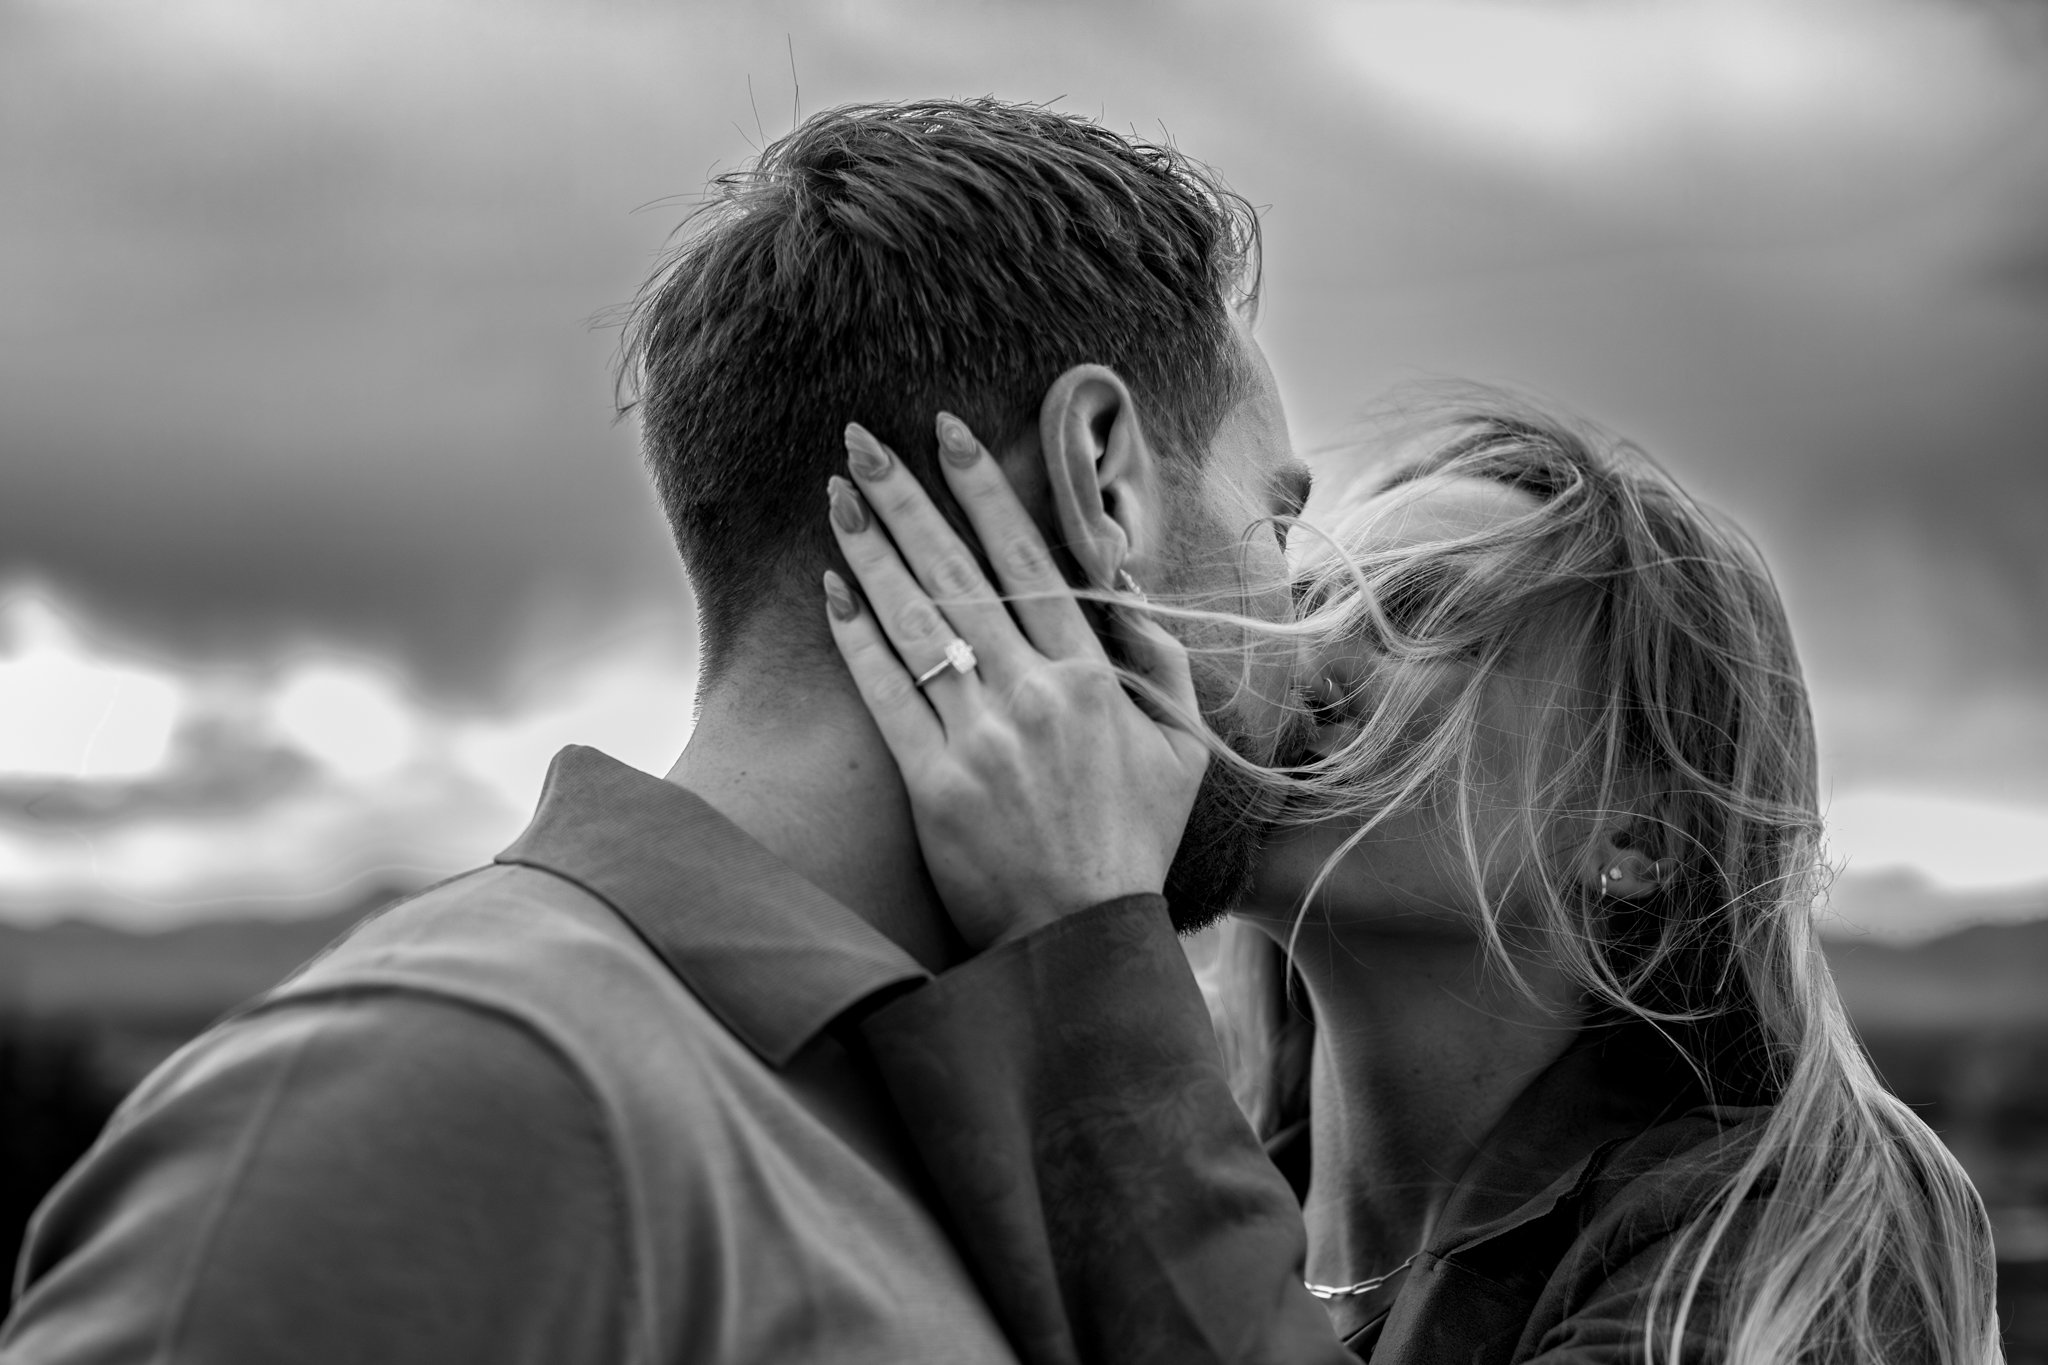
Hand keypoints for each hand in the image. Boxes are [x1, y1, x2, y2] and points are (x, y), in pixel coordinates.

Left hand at [823, 412, 1208, 951]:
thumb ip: (1156, 660)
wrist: (1082, 940)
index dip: (984, 490)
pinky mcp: (933, 785)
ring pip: (915, 622)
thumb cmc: (1132, 842)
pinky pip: (886, 694)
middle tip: (861, 439)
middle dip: (907, 497)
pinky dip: (858, 639)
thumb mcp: (1181, 748)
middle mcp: (1034, 695)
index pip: (1029, 559)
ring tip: (836, 496)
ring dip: (871, 551)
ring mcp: (979, 739)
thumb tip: (1119, 581)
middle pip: (958, 573)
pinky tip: (832, 590)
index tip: (948, 433)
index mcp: (1093, 677)